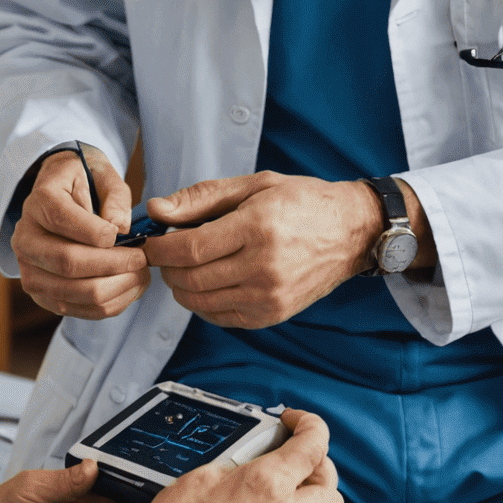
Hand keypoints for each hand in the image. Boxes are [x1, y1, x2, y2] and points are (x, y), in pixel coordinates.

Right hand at [12, 146, 148, 319]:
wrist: (60, 199)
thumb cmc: (85, 183)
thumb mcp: (103, 174)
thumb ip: (115, 197)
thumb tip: (120, 229)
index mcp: (39, 202)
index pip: (62, 220)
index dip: (97, 233)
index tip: (128, 237)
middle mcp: (25, 238)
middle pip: (67, 262)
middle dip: (112, 265)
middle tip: (141, 259)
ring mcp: (29, 270)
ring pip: (73, 292)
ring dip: (114, 288)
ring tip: (140, 274)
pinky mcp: (41, 294)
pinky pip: (76, 310)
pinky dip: (109, 304)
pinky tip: (129, 288)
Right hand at [130, 408, 343, 502]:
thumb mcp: (205, 474)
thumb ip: (243, 466)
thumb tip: (254, 466)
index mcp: (271, 484)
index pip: (315, 444)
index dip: (309, 424)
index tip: (295, 423)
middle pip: (331, 489)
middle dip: (318, 470)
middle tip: (295, 463)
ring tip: (269, 501)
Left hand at [143, 171, 381, 327]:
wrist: (351, 231)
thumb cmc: (303, 202)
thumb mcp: (253, 185)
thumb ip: (201, 198)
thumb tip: (157, 211)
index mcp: (258, 228)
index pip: (190, 249)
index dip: (161, 249)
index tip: (151, 243)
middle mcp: (264, 267)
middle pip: (192, 279)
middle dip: (167, 268)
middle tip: (164, 254)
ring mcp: (270, 296)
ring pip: (202, 302)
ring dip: (181, 287)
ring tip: (182, 268)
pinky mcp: (273, 314)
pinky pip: (222, 317)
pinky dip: (203, 304)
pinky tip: (205, 283)